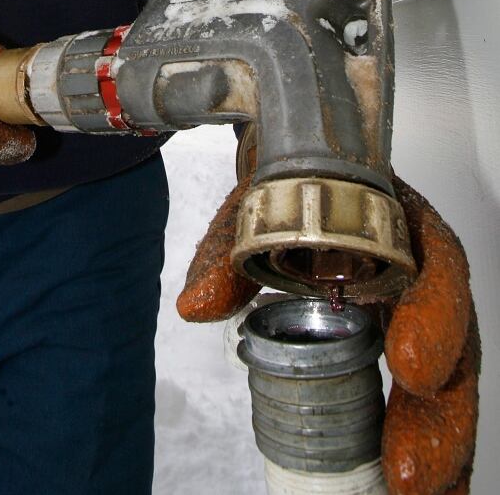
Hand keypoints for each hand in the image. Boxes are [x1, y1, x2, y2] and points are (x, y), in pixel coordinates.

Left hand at [176, 141, 479, 494]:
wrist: (292, 181)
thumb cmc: (282, 194)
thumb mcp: (250, 213)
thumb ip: (225, 255)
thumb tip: (196, 306)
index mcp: (399, 231)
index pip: (433, 271)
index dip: (433, 319)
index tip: (410, 368)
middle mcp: (417, 279)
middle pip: (451, 349)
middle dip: (435, 418)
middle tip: (410, 476)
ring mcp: (410, 317)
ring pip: (443, 384)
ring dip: (438, 446)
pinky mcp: (394, 344)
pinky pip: (414, 398)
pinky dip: (414, 441)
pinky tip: (408, 484)